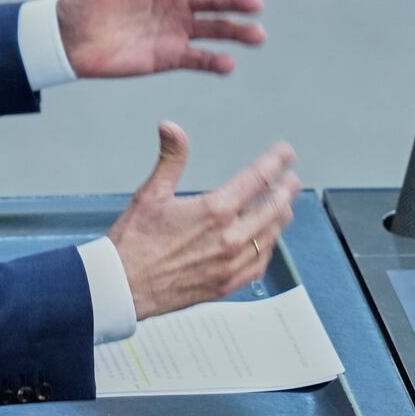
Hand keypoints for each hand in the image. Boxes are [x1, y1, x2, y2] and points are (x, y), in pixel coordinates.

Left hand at [57, 0, 266, 78]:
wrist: (67, 39)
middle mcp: (178, 1)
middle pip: (218, 0)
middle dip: (239, 1)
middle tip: (255, 5)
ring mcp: (176, 29)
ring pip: (216, 29)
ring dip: (238, 32)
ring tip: (257, 36)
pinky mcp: (169, 56)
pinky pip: (198, 59)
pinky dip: (214, 62)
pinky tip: (229, 63)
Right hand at [107, 121, 299, 319]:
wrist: (123, 287)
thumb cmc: (135, 242)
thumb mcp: (151, 193)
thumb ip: (171, 158)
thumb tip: (171, 128)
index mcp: (215, 210)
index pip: (258, 179)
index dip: (276, 162)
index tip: (285, 154)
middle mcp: (230, 238)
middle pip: (274, 207)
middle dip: (286, 189)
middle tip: (291, 180)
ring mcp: (232, 263)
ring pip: (272, 236)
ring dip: (281, 217)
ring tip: (284, 206)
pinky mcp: (228, 284)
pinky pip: (261, 263)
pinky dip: (269, 247)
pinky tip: (267, 241)